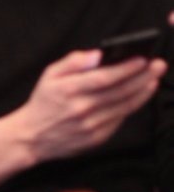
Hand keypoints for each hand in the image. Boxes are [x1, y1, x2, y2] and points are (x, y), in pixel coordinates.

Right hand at [12, 50, 164, 163]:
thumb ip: (73, 62)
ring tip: (154, 79)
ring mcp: (92, 125)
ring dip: (143, 91)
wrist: (33, 136)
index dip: (126, 68)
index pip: (105, 77)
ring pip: (125, 106)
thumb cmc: (43, 101)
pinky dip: (132, 106)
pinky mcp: (98, 137)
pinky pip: (120, 119)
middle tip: (158, 65)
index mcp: (69, 89)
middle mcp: (82, 108)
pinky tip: (139, 95)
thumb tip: (97, 54)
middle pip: (120, 91)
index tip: (143, 59)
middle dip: (143, 76)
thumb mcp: (49, 75)